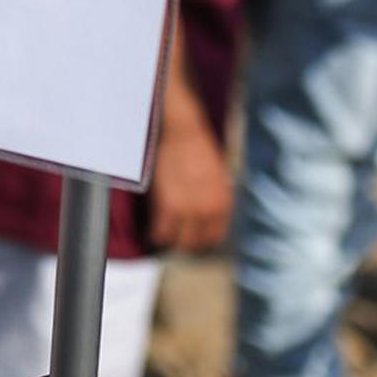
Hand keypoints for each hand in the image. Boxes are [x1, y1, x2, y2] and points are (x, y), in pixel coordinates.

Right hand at [146, 120, 231, 251]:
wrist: (184, 133)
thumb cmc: (199, 149)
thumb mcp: (218, 177)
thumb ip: (215, 199)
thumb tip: (208, 215)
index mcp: (224, 203)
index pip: (215, 236)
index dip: (202, 239)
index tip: (193, 237)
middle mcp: (209, 210)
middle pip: (196, 242)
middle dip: (185, 243)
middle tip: (175, 238)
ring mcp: (189, 209)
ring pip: (178, 240)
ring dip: (170, 241)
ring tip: (163, 237)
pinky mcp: (169, 205)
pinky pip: (161, 231)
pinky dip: (156, 234)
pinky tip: (152, 232)